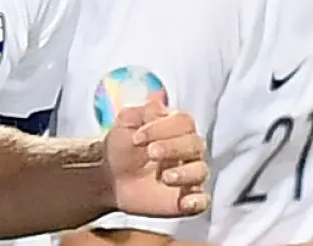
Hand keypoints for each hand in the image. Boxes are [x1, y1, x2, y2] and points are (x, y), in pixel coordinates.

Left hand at [105, 98, 210, 218]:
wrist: (109, 177)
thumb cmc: (121, 146)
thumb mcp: (126, 121)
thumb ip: (143, 111)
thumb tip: (160, 109)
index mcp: (176, 127)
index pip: (184, 122)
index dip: (163, 127)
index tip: (137, 137)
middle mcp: (188, 149)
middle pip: (196, 144)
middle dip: (173, 147)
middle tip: (150, 152)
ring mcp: (189, 174)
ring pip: (201, 170)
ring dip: (185, 173)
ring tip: (164, 177)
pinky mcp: (186, 199)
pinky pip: (203, 200)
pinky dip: (197, 201)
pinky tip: (184, 202)